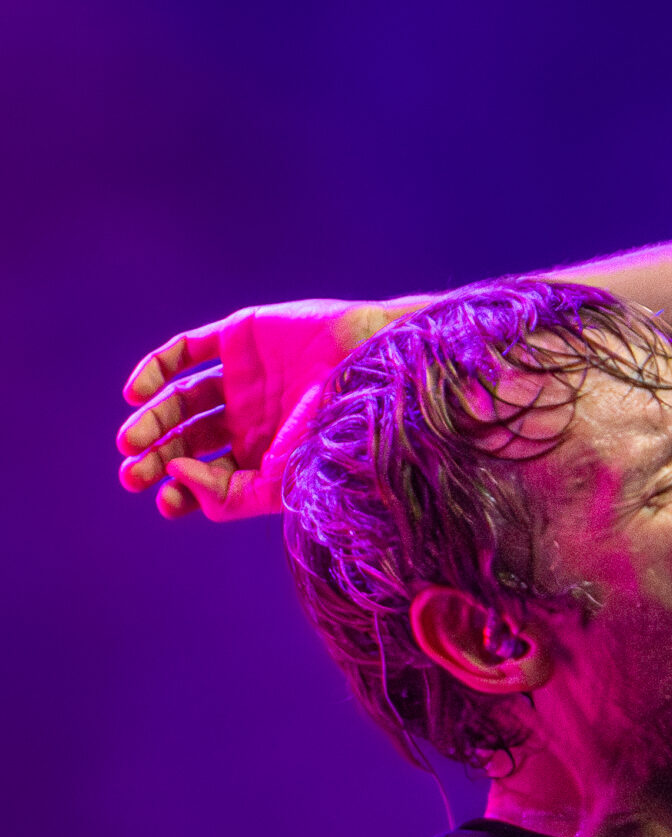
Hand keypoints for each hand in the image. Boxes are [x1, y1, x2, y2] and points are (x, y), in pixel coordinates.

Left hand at [117, 299, 397, 519]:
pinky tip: (136, 394)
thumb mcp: (288, 476)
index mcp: (265, 455)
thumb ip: (234, 494)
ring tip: (129, 442)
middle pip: (189, 442)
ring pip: (181, 402)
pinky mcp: (238, 336)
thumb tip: (178, 478)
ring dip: (152, 421)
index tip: (166, 500)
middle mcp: (249, 418)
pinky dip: (156, 369)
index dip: (183, 492)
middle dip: (158, 460)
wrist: (376, 366)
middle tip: (131, 475)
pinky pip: (185, 352)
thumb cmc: (342, 429)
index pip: (211, 478)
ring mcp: (242, 377)